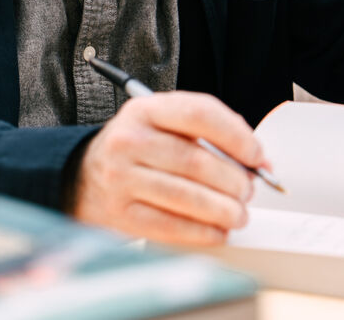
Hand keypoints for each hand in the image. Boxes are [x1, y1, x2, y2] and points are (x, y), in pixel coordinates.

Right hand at [67, 91, 267, 246]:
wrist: (85, 176)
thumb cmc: (137, 149)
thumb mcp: (164, 124)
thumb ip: (210, 134)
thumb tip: (258, 162)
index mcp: (145, 110)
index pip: (199, 114)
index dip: (237, 136)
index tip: (257, 156)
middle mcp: (129, 140)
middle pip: (196, 161)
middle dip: (235, 181)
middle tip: (248, 190)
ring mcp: (121, 178)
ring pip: (187, 197)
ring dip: (223, 210)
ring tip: (238, 214)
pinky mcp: (120, 213)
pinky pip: (171, 227)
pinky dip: (202, 232)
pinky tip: (217, 231)